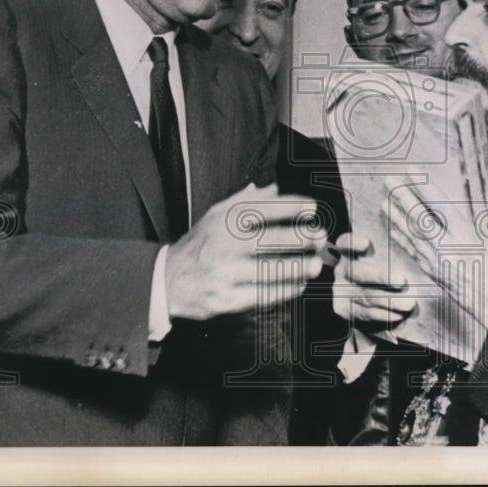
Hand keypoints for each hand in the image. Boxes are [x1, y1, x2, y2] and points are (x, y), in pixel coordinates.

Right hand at [165, 183, 327, 320]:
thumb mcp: (215, 215)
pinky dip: (286, 290)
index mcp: (224, 220)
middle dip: (301, 237)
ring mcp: (225, 273)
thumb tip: (275, 188)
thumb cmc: (201, 244)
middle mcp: (224, 245)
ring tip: (316, 264)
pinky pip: (264, 295)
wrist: (167, 281)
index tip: (312, 207)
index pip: (263, 208)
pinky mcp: (227, 299)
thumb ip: (245, 201)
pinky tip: (299, 284)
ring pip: (270, 270)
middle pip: (271, 239)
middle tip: (320, 236)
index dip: (292, 206)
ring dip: (299, 267)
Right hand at [332, 232, 417, 329]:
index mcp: (351, 252)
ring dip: (389, 301)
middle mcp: (343, 269)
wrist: (376, 298)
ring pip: (365, 295)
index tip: (366, 243)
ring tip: (409, 303)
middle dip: (381, 277)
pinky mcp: (343, 308)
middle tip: (402, 282)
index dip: (352, 243)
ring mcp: (341, 290)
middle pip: (359, 272)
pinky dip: (383, 314)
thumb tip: (414, 252)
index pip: (345, 243)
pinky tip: (398, 314)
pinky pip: (364, 313)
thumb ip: (394, 256)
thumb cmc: (387, 272)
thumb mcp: (388, 259)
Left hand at [387, 177, 487, 337]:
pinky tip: (392, 228)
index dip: (424, 186)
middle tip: (389, 180)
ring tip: (384, 200)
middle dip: (403, 197)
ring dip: (396, 217)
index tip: (412, 169)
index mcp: (466, 235)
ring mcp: (436, 262)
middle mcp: (446, 248)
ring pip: (412, 235)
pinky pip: (412, 251)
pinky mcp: (432, 272)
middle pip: (419, 218)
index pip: (440, 204)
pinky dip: (401, 238)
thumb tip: (483, 181)